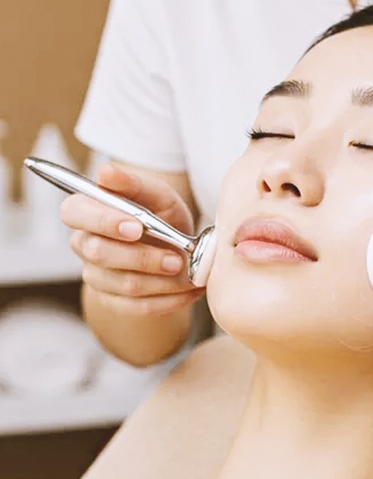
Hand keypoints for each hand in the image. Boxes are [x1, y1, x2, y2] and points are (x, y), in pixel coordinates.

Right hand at [61, 163, 203, 315]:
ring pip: (123, 284)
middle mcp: (84, 244)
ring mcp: (96, 276)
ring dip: (162, 282)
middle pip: (99, 253)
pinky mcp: (113, 301)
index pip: (75, 213)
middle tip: (177, 258)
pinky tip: (190, 291)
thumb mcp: (157, 195)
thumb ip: (134, 184)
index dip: (104, 221)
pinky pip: (137, 307)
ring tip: (192, 275)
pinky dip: (169, 300)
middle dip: (143, 257)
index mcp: (86, 211)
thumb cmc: (162, 215)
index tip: (137, 227)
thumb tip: (105, 172)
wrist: (175, 249)